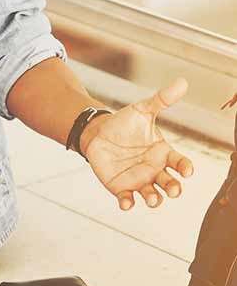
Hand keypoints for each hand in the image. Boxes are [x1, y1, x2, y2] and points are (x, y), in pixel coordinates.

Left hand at [79, 78, 193, 210]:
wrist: (98, 134)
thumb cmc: (124, 123)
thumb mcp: (142, 110)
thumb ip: (161, 100)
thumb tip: (182, 82)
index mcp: (164, 153)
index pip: (180, 163)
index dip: (185, 168)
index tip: (188, 170)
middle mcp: (155, 170)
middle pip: (169, 183)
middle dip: (173, 188)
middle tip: (174, 190)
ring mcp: (138, 180)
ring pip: (151, 194)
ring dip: (154, 199)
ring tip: (152, 199)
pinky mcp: (120, 187)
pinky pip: (127, 199)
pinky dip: (128, 203)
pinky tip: (126, 203)